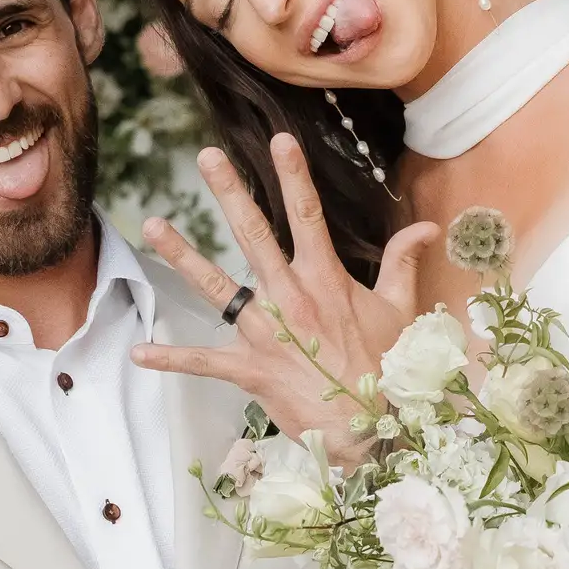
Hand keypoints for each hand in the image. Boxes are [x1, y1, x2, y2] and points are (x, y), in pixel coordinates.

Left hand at [133, 135, 438, 463]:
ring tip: (153, 224)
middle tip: (208, 158)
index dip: (294, 175)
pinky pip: (203, 361)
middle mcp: (289, 297)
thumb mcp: (398, 311)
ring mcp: (265, 333)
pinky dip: (172, 358)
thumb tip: (428, 226)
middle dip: (229, 193)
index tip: (280, 140)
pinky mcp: (249, 369)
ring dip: (182, 254)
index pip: (308, 215)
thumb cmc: (387, 367)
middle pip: (253, 235)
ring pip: (216, 286)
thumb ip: (402, 263)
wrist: (370, 428)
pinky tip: (140, 353)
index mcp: (324, 279)